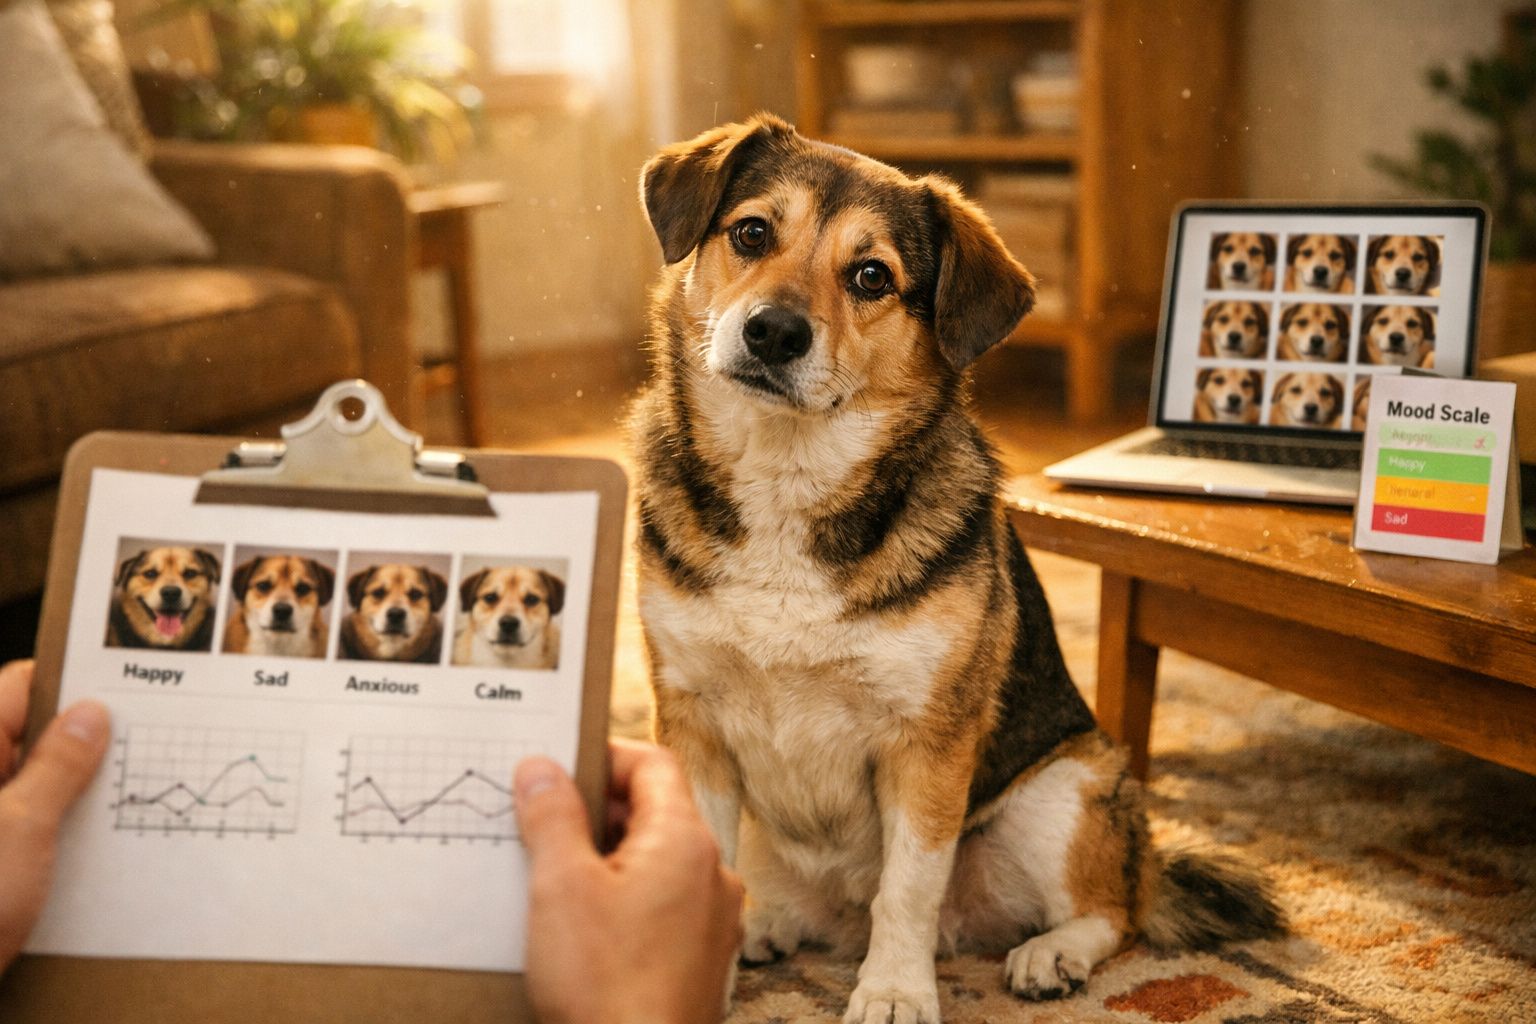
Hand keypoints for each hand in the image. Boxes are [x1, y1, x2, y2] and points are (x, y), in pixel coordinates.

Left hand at [0, 661, 110, 972]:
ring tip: (122, 803)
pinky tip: (94, 843)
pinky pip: (27, 821)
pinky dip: (60, 826)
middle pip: (29, 734)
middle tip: (138, 750)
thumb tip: (89, 714)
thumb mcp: (22, 829)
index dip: (71, 683)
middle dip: (83, 742)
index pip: (20, 687)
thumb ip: (58, 766)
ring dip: (74, 791)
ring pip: (33, 781)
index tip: (124, 692)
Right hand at [515, 739, 743, 1023]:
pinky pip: (663, 908)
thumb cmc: (603, 984)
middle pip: (655, 813)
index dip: (603, 758)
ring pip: (657, 864)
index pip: (652, 764)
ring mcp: (713, 921)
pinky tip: (584, 932)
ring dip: (608, 861)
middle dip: (596, 814)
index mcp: (685, 840)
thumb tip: (541, 768)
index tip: (557, 772)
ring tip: (555, 883)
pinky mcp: (702, 961)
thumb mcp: (560, 888)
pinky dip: (625, 903)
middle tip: (541, 828)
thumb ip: (552, 818)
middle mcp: (712, 874)